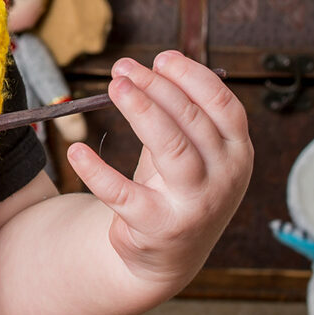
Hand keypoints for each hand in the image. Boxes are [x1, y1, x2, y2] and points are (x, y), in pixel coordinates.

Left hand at [66, 50, 252, 288]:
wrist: (167, 256)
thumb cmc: (176, 187)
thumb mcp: (192, 151)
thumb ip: (180, 114)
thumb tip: (152, 66)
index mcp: (237, 152)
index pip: (224, 105)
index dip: (193, 77)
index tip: (161, 58)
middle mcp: (224, 178)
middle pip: (192, 121)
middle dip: (157, 87)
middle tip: (123, 69)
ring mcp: (195, 204)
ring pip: (171, 148)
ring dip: (141, 111)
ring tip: (114, 87)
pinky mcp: (159, 226)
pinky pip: (124, 193)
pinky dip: (98, 170)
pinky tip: (76, 151)